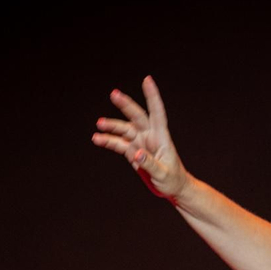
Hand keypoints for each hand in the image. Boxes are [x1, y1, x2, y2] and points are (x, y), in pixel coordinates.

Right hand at [91, 76, 189, 199]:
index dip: (152, 96)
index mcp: (162, 138)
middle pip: (137, 116)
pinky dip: (108, 140)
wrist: (173, 189)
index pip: (157, 113)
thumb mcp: (163, 174)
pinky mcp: (133, 151)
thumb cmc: (173, 180)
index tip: (147, 80)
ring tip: (99, 125)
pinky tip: (98, 139)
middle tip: (114, 94)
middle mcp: (150, 136)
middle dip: (126, 105)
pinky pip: (119, 143)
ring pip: (124, 129)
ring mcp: (141, 142)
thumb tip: (136, 153)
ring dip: (112, 126)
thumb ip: (149, 164)